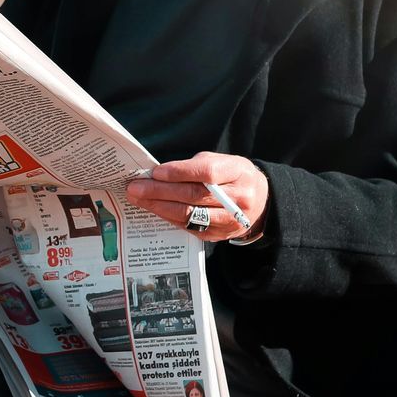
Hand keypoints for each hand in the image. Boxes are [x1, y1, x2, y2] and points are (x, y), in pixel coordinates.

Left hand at [125, 152, 268, 242]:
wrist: (260, 202)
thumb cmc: (233, 176)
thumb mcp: (222, 162)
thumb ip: (194, 166)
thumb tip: (160, 174)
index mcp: (238, 173)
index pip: (206, 173)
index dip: (179, 172)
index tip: (155, 172)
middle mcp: (237, 199)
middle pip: (194, 196)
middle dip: (160, 192)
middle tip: (135, 188)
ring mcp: (230, 220)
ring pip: (190, 215)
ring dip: (160, 207)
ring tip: (138, 199)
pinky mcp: (220, 235)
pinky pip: (190, 227)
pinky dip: (169, 218)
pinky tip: (155, 209)